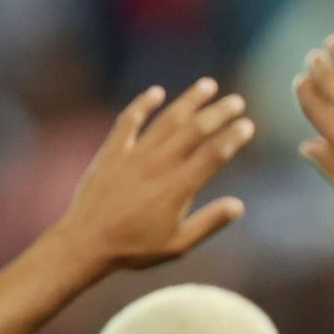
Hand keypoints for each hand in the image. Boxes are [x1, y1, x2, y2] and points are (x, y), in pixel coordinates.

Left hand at [52, 79, 252, 272]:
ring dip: (189, 101)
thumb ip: (209, 223)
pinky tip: (157, 92)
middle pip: (194, 131)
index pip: (213, 155)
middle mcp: (158, 165)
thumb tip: (238, 206)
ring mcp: (134, 155)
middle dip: (218, 113)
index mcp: (178, 188)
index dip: (232, 138)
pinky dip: (143, 105)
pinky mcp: (112, 152)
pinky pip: (129, 121)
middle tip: (237, 101)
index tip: (247, 125)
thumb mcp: (178, 244)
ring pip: (166, 120)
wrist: (86, 242)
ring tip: (208, 85)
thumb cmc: (135, 248)